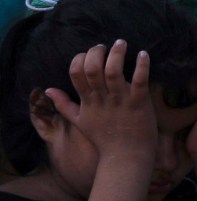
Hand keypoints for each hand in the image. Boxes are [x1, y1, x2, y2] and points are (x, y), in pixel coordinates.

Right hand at [51, 41, 158, 169]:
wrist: (125, 157)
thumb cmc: (104, 139)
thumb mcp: (79, 121)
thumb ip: (64, 105)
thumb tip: (48, 90)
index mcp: (88, 101)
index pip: (76, 73)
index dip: (80, 59)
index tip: (88, 54)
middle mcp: (102, 99)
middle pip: (92, 69)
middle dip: (96, 53)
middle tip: (104, 46)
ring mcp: (120, 101)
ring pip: (114, 72)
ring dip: (117, 54)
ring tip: (121, 43)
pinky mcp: (139, 104)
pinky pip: (140, 82)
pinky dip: (142, 66)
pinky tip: (143, 54)